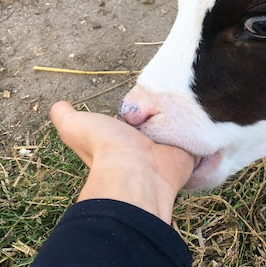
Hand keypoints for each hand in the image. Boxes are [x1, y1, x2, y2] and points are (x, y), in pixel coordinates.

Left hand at [50, 101, 194, 223]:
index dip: (136, 110)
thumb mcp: (76, 127)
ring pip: (178, 130)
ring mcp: (169, 151)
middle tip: (173, 94)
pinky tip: (207, 115)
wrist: (136, 172)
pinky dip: (203, 132)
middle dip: (163, 114)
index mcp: (122, 141)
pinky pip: (199, 139)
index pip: (132, 120)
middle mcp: (145, 148)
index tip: (143, 98)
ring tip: (194, 99)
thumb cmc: (106, 149)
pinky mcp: (190, 154)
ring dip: (184, 121)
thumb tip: (59, 105)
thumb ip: (66, 117)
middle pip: (157, 124)